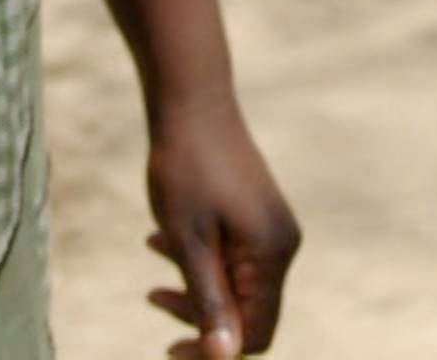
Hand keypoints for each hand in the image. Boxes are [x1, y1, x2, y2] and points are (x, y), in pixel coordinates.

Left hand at [145, 98, 298, 358]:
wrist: (192, 103)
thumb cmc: (186, 170)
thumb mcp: (190, 243)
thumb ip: (209, 302)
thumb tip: (224, 358)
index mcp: (272, 255)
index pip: (255, 333)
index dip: (214, 350)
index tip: (167, 344)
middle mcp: (282, 245)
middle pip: (248, 311)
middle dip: (201, 316)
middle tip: (153, 298)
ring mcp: (272, 228)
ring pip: (237, 284)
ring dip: (196, 286)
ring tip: (154, 268)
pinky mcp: (258, 214)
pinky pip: (235, 257)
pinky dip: (202, 260)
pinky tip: (161, 241)